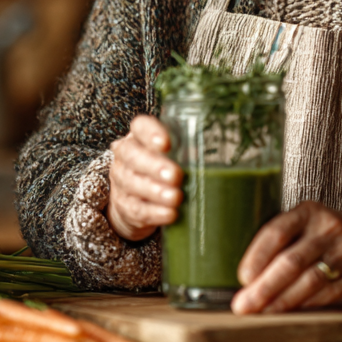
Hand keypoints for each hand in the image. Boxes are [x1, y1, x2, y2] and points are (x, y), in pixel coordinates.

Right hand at [106, 116, 181, 240]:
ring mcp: (121, 182)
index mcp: (140, 137)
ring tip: (176, 198)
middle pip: (133, 156)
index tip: (167, 143)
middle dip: (155, 166)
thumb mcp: (174, 155)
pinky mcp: (124, 206)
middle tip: (175, 175)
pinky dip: (155, 213)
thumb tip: (220, 156)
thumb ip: (189, 151)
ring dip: (156, 192)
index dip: (151, 133)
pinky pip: (136, 209)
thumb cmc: (162, 170)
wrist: (134, 201)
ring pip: (133, 184)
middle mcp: (126, 156)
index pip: (140, 127)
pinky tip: (170, 214)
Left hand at [230, 201, 341, 313]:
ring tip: (263, 313)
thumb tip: (245, 279)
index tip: (242, 279)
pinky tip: (291, 313)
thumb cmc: (330, 237)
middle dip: (264, 287)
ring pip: (310, 280)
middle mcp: (328, 227)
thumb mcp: (308, 224)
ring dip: (282, 301)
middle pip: (291, 261)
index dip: (256, 257)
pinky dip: (307, 305)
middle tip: (243, 306)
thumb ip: (281, 241)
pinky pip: (329, 293)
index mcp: (308, 211)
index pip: (276, 231)